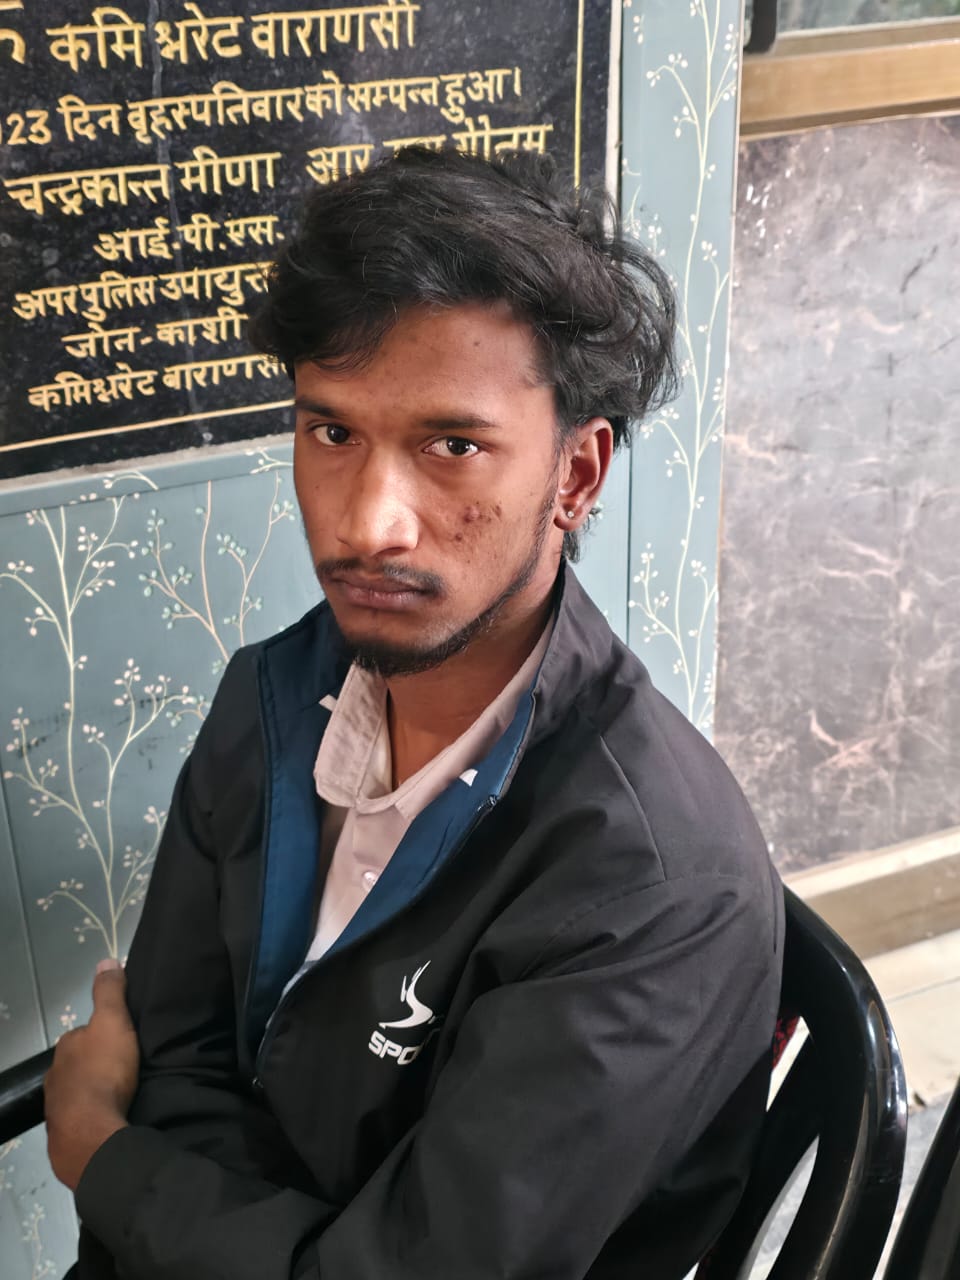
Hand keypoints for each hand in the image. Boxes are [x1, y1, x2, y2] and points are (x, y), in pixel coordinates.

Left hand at [44, 958, 139, 1190]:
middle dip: (99, 1065)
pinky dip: (94, 1116)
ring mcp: (56, 1106)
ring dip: (96, 1092)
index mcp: (66, 1046)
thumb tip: (105, 960)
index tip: (125, 1042)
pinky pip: (81, 1118)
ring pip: (79, 1091)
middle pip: (81, 1063)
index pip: (85, 1034)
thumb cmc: (104, 1071)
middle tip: (126, 1070)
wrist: (90, 1132)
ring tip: (121, 1096)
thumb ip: (110, 993)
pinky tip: (109, 1118)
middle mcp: (55, 1074)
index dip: (105, 1035)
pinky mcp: (63, 1133)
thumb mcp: (114, 1022)